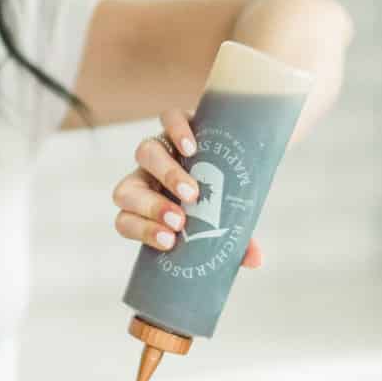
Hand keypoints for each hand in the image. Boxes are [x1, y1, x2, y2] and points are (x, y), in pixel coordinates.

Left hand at [111, 106, 263, 265]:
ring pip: (145, 154)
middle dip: (151, 208)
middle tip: (180, 220)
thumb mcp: (225, 226)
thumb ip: (235, 244)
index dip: (142, 231)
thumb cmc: (220, 202)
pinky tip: (192, 148)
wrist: (230, 157)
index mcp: (146, 208)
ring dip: (167, 175)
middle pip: (127, 190)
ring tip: (193, 192)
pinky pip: (168, 120)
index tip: (169, 242)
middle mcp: (145, 178)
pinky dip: (176, 132)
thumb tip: (256, 261)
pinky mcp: (177, 123)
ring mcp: (160, 148)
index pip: (126, 221)